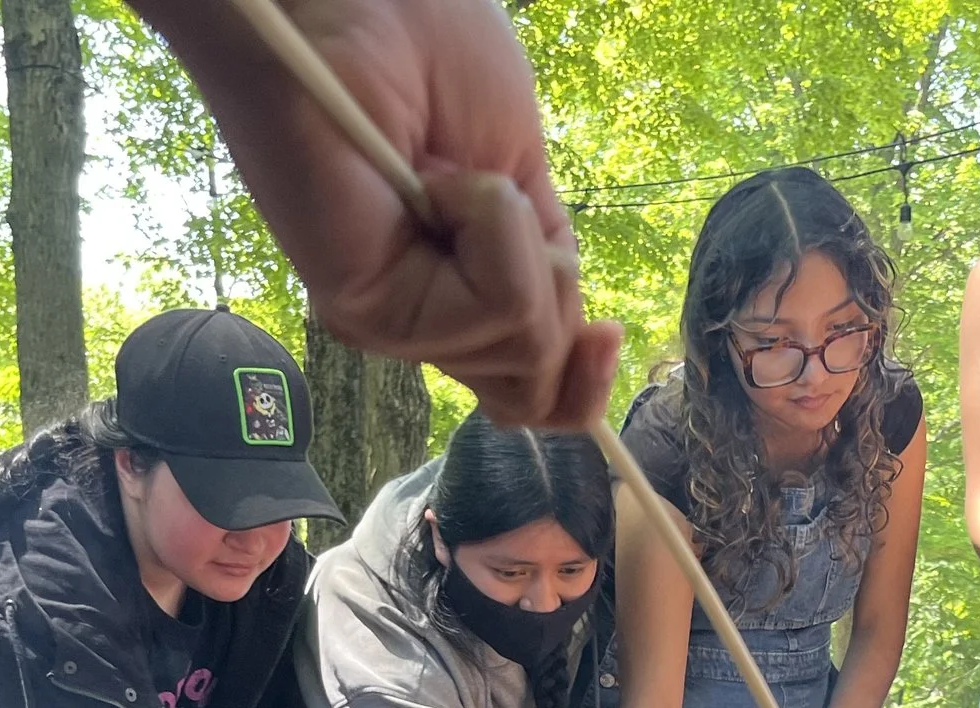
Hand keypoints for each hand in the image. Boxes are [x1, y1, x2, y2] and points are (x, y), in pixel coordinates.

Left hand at [131, 0, 619, 426]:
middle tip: (496, 201)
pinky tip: (436, 186)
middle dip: (552, 289)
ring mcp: (391, 325)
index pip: (531, 397)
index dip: (582, 384)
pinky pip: (494, 311)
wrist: (369, 6)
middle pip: (535, 385)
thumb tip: (580, 344)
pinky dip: (494, 232)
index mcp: (458, 300)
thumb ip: (544, 276)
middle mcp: (421, 324)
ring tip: (453, 181)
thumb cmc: (429, 60)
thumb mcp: (524, 187)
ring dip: (518, 244)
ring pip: (522, 350)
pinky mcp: (369, 312)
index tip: (610, 335)